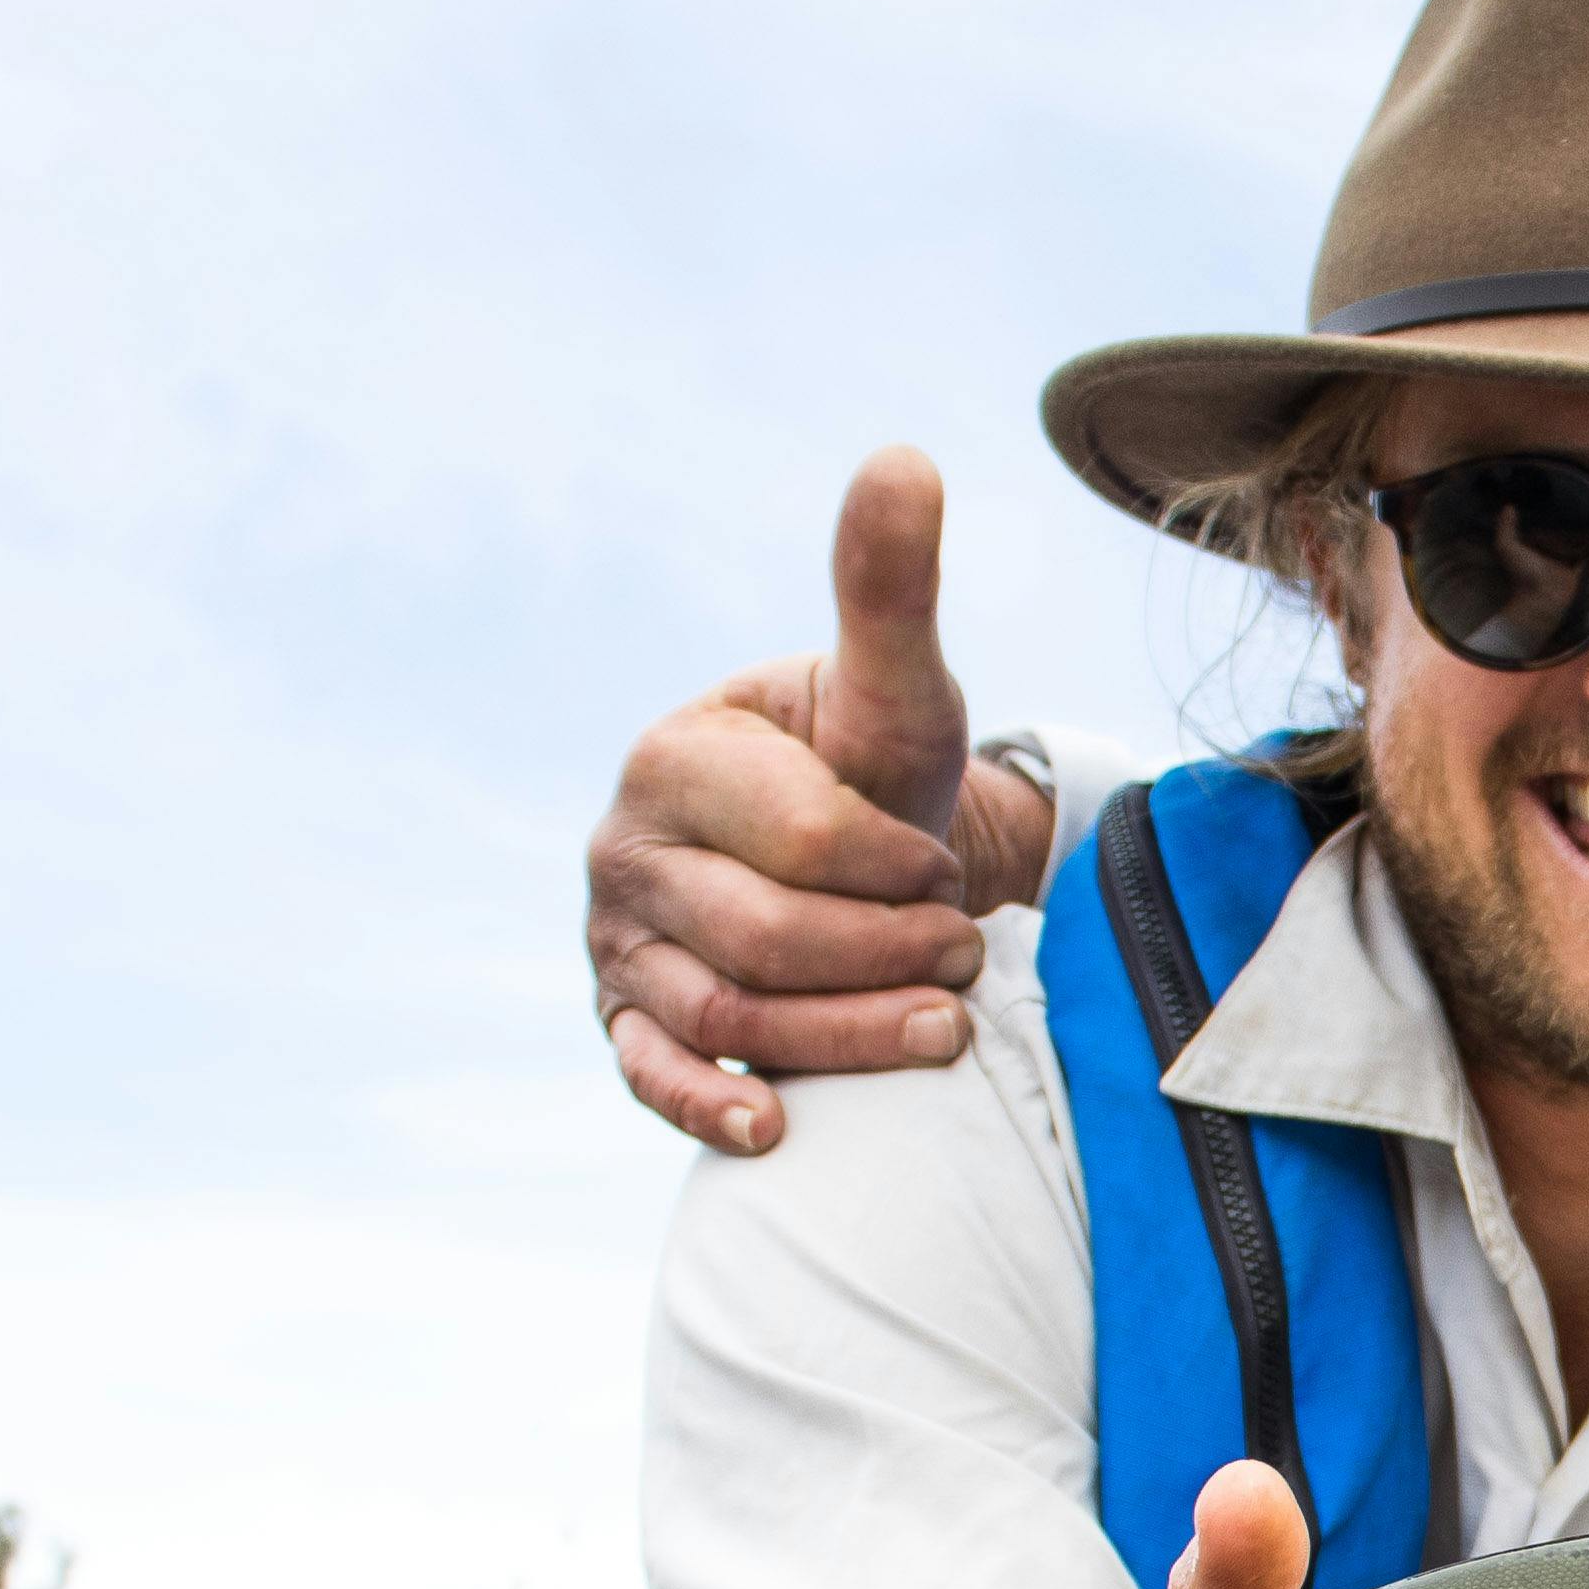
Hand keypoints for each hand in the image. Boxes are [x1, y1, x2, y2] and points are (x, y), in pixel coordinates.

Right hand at [590, 447, 1058, 1154]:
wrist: (855, 860)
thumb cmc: (875, 767)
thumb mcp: (897, 686)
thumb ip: (890, 588)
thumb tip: (904, 458)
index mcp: (676, 757)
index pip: (799, 836)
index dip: (897, 866)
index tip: (948, 870)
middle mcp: (625, 851)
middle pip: (763, 938)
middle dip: (884, 957)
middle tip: (968, 957)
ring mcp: (619, 945)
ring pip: (729, 1016)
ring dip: (845, 1038)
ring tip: (944, 1030)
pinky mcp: (629, 1023)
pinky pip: (652, 1079)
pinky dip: (711, 1106)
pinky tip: (780, 1130)